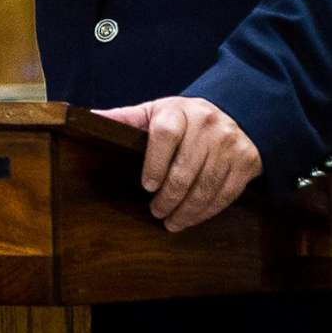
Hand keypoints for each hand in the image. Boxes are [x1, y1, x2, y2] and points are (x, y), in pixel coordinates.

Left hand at [90, 96, 261, 231]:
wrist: (236, 112)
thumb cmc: (185, 118)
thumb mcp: (156, 112)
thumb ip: (124, 119)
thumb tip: (84, 117)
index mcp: (179, 111)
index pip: (166, 134)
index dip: (155, 162)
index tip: (147, 186)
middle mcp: (207, 124)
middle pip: (186, 168)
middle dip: (168, 197)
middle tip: (156, 212)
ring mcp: (230, 143)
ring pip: (206, 185)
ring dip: (187, 211)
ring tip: (171, 222)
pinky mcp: (247, 161)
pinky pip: (226, 193)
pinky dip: (207, 211)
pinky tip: (193, 218)